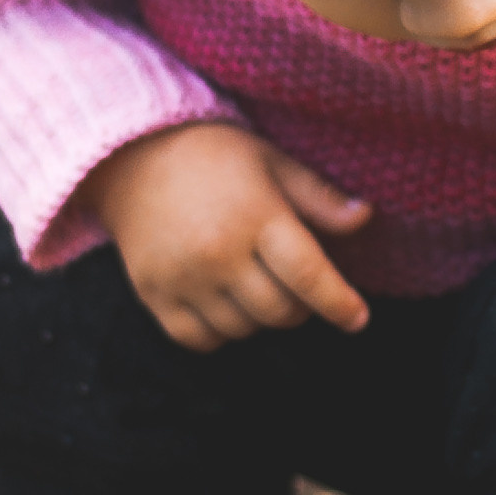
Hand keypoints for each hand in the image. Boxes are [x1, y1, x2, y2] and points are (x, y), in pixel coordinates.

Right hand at [79, 123, 371, 352]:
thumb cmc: (213, 154)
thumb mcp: (271, 161)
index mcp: (256, 216)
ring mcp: (182, 278)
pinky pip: (200, 340)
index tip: (358, 319)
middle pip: (280, 312)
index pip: (308, 276)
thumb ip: (318, 197)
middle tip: (298, 285)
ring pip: (243, 329)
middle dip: (301, 307)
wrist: (129, 154)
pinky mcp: (153, 295)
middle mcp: (218, 253)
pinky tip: (224, 303)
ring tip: (257, 286)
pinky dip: (220, 332)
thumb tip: (365, 218)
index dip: (339, 304)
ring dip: (261, 318)